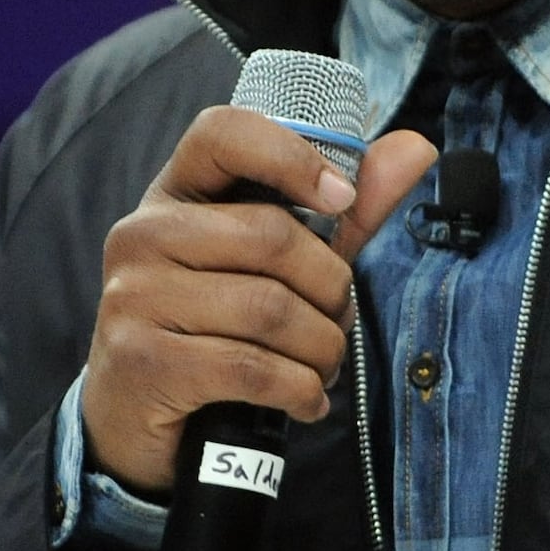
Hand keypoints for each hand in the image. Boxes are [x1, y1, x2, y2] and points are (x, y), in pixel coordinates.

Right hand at [81, 107, 437, 492]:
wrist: (137, 417)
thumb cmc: (217, 327)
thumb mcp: (278, 265)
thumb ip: (343, 213)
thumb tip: (416, 147)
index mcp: (175, 194)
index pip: (222, 133)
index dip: (292, 157)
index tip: (342, 199)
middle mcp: (143, 234)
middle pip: (271, 236)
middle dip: (331, 289)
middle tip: (339, 321)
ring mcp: (133, 296)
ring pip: (269, 310)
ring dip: (322, 349)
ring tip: (324, 366)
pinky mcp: (140, 359)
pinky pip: (250, 368)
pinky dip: (300, 390)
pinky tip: (307, 401)